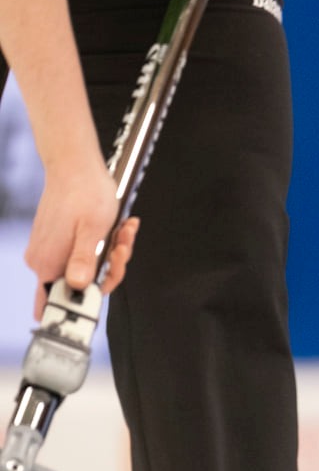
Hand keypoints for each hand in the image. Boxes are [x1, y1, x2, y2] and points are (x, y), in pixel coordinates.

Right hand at [24, 156, 137, 319]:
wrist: (75, 166)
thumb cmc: (85, 193)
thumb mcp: (93, 230)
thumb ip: (84, 260)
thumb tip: (77, 285)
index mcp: (48, 262)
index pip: (56, 302)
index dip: (84, 304)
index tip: (103, 291)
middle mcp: (44, 260)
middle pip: (81, 286)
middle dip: (109, 269)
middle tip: (121, 246)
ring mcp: (51, 252)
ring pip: (88, 269)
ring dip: (111, 253)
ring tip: (122, 231)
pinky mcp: (59, 243)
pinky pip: (86, 254)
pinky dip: (105, 245)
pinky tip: (119, 228)